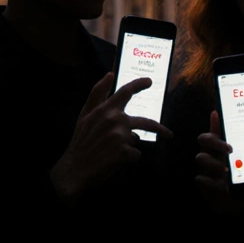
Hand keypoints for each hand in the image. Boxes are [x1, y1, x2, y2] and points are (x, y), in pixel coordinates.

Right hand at [50, 72, 171, 204]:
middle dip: (159, 129)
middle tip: (168, 134)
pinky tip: (114, 160)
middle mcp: (115, 120)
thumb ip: (97, 93)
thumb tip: (110, 74)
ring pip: (136, 139)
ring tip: (117, 152)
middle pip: (145, 122)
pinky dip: (128, 158)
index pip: (126, 92)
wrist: (75, 168)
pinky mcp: (125, 152)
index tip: (149, 81)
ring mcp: (121, 136)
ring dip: (129, 145)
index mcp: (105, 109)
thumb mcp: (84, 114)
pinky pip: (135, 154)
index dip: (139, 84)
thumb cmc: (80, 141)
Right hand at [194, 110, 243, 214]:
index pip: (215, 128)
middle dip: (215, 143)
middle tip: (231, 150)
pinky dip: (209, 182)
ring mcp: (208, 166)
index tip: (234, 131)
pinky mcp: (206, 182)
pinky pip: (200, 179)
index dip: (217, 126)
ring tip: (227, 171)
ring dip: (212, 163)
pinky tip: (221, 184)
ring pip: (200, 158)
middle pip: (203, 139)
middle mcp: (214, 151)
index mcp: (225, 142)